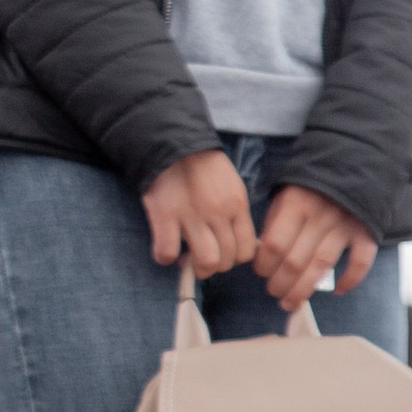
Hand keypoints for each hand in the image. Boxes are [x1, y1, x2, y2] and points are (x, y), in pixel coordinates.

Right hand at [142, 150, 254, 279]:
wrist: (174, 144)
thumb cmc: (204, 168)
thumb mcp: (232, 187)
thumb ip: (237, 215)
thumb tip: (238, 246)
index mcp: (237, 205)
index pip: (246, 251)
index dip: (234, 258)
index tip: (223, 253)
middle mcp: (218, 213)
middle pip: (226, 260)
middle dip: (214, 265)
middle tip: (202, 257)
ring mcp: (191, 215)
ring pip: (205, 262)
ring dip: (195, 267)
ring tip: (186, 259)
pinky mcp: (164, 215)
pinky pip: (167, 252)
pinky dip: (165, 256)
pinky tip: (165, 247)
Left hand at [253, 182, 376, 307]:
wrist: (352, 164)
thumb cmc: (310, 188)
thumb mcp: (285, 195)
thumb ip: (274, 222)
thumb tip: (262, 254)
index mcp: (296, 203)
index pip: (275, 244)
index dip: (264, 264)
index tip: (260, 272)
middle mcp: (320, 215)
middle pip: (295, 260)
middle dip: (280, 283)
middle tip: (273, 292)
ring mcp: (345, 225)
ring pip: (321, 266)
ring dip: (303, 289)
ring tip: (290, 302)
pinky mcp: (365, 232)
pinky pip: (360, 261)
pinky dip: (350, 279)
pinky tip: (337, 290)